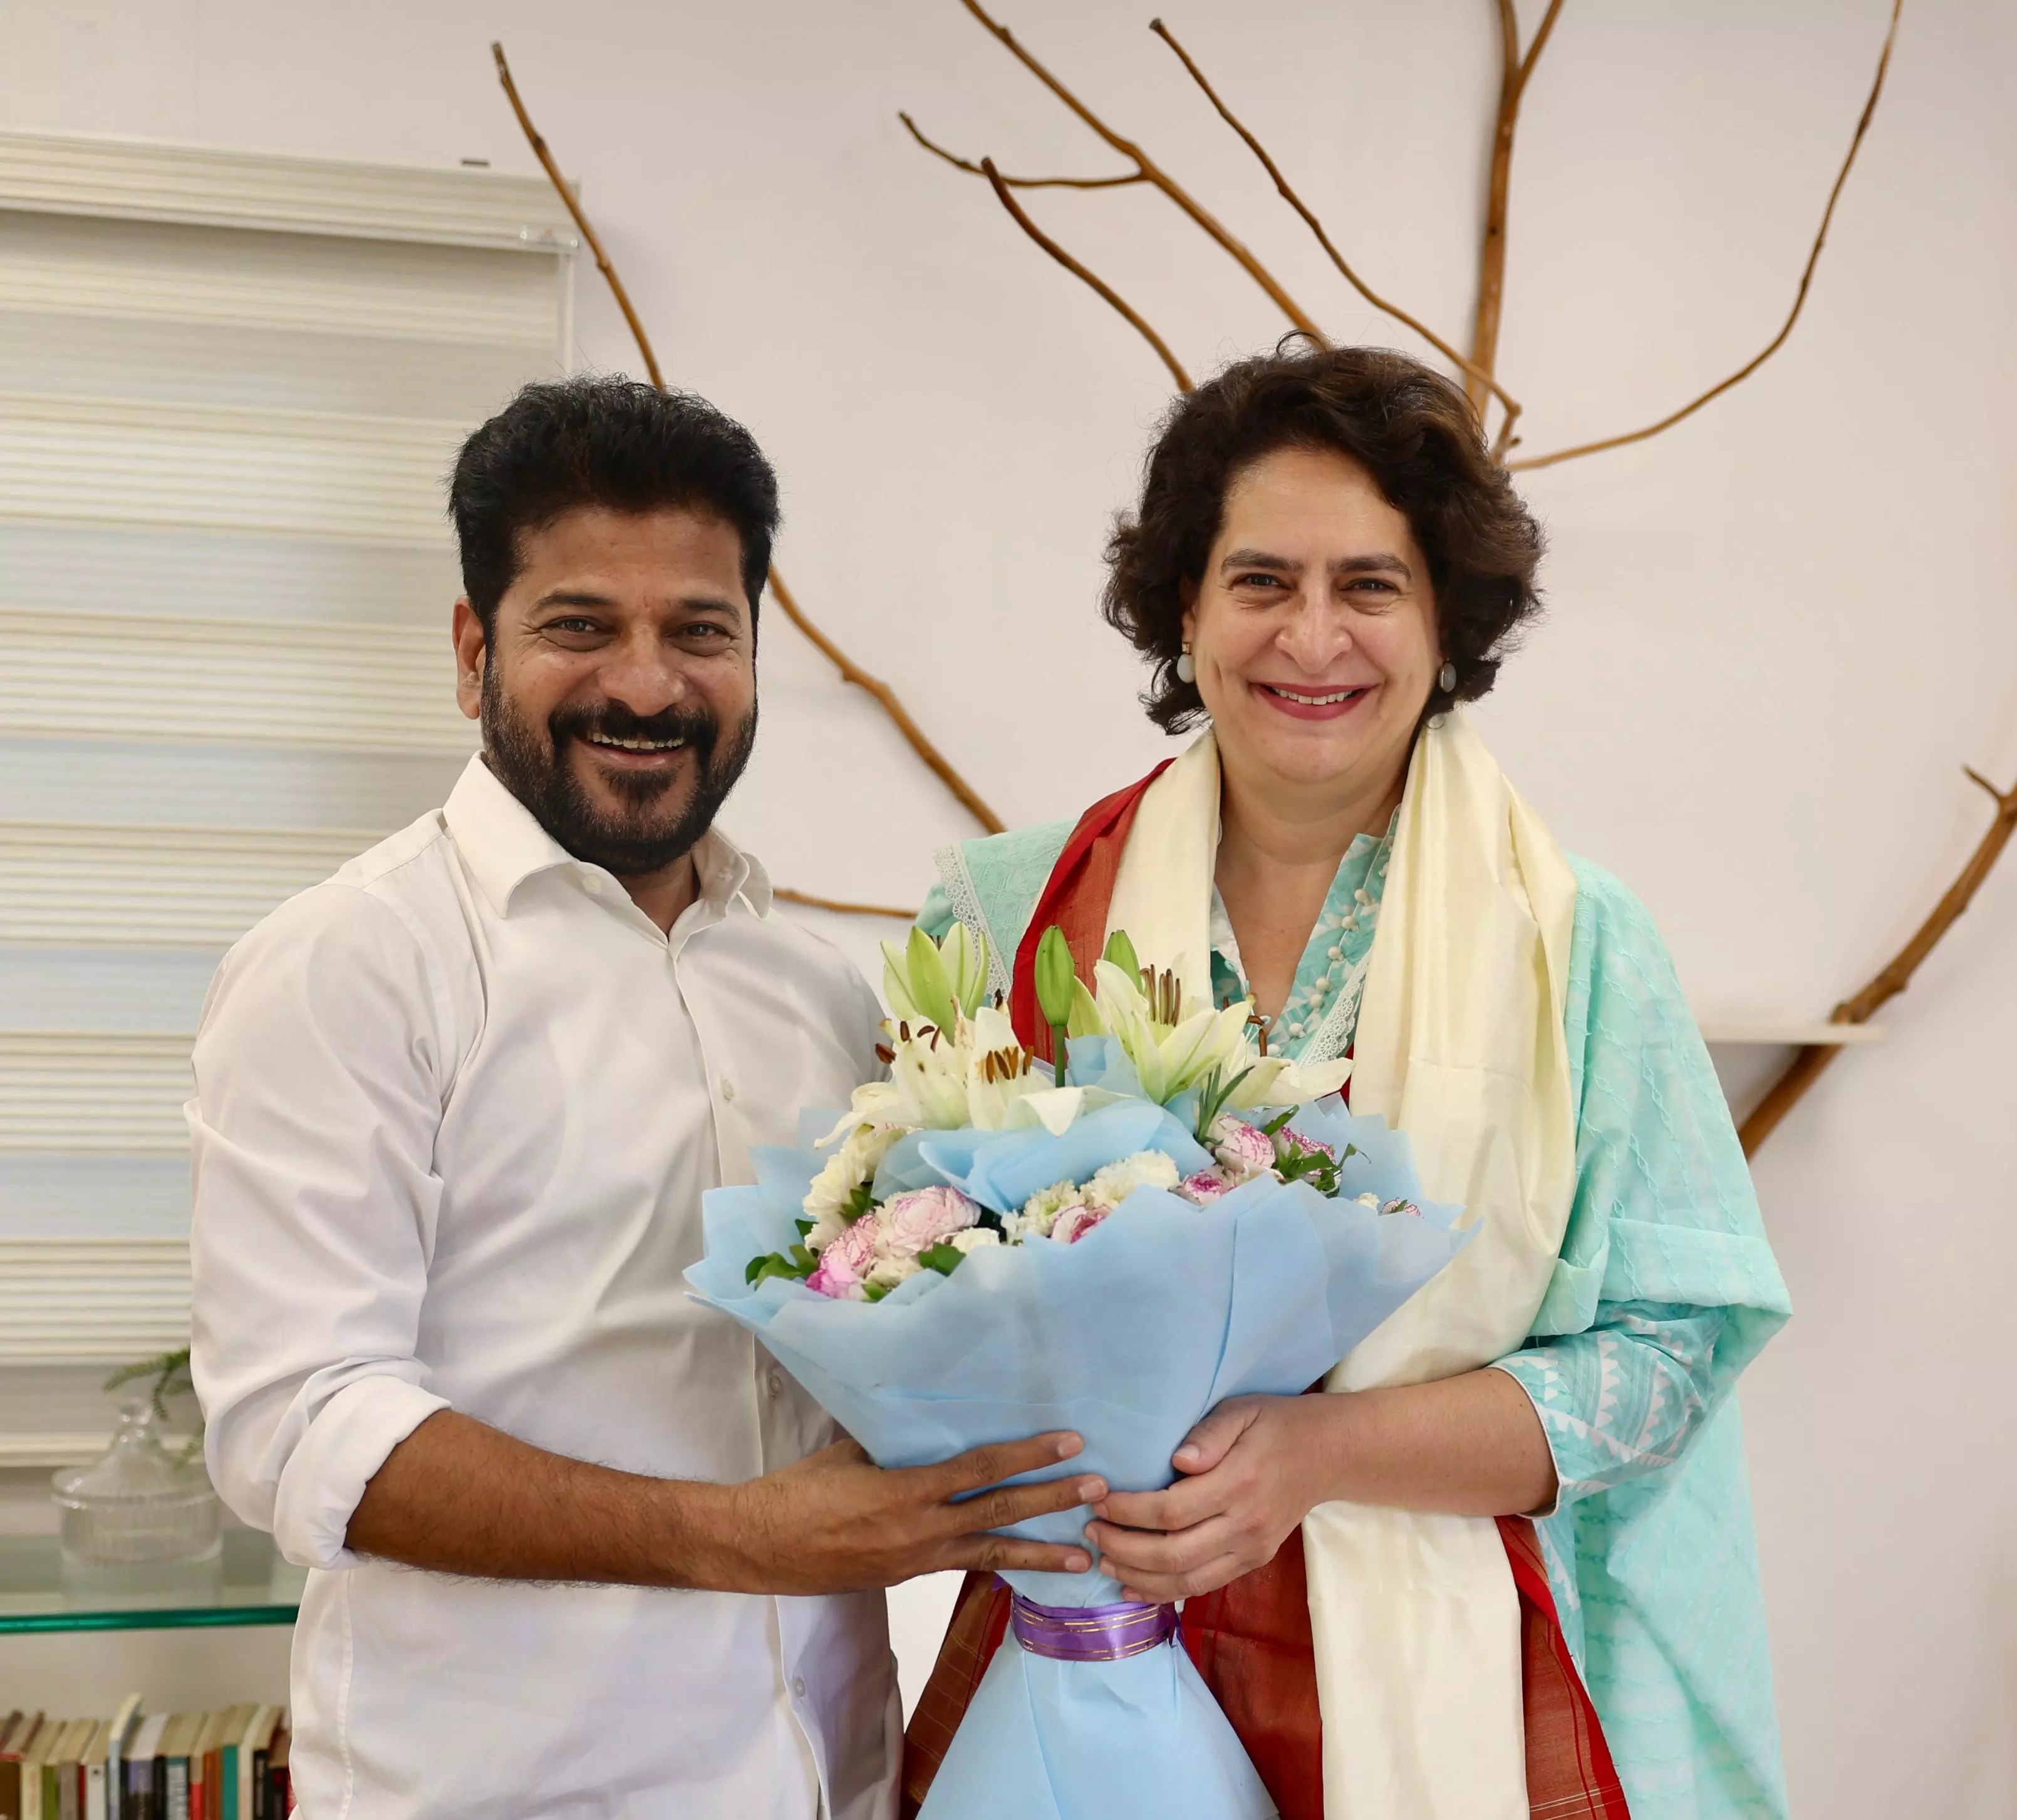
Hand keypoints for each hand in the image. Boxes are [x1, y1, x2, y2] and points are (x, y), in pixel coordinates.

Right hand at [714, 1432, 1102, 1593]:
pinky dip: (998, 1564)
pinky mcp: (908, 1576)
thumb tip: (932, 1424)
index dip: (1028, 1455)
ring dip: (1042, 1554)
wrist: (762, 1545)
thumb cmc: (800, 1491)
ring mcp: (917, 1560)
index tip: (1068, 1443)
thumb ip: (897, 1444)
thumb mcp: (851, 1453)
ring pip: (992, 1554)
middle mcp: (921, 1531)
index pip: (982, 1469)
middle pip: (1001, 1513)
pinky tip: (1025, 1567)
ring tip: (1085, 1557)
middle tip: (1098, 1491)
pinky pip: (964, 1566)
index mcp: (908, 1492)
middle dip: (1053, 1501)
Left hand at [1085, 1396, 1326, 1602]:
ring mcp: (1252, 1550)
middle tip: (1091, 1531)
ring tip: (1104, 1560)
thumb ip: (1209, 1433)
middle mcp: (1246, 1524)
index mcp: (1239, 1482)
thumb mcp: (1241, 1411)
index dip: (1129, 1512)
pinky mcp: (1253, 1562)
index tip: (1099, 1501)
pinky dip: (1165, 1592)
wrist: (1326, 1455)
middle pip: (1174, 1553)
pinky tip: (1135, 1587)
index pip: (1171, 1510)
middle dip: (1124, 1547)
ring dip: (1139, 1576)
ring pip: (1187, 1580)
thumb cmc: (1274, 1425)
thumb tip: (1177, 1459)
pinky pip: (1204, 1586)